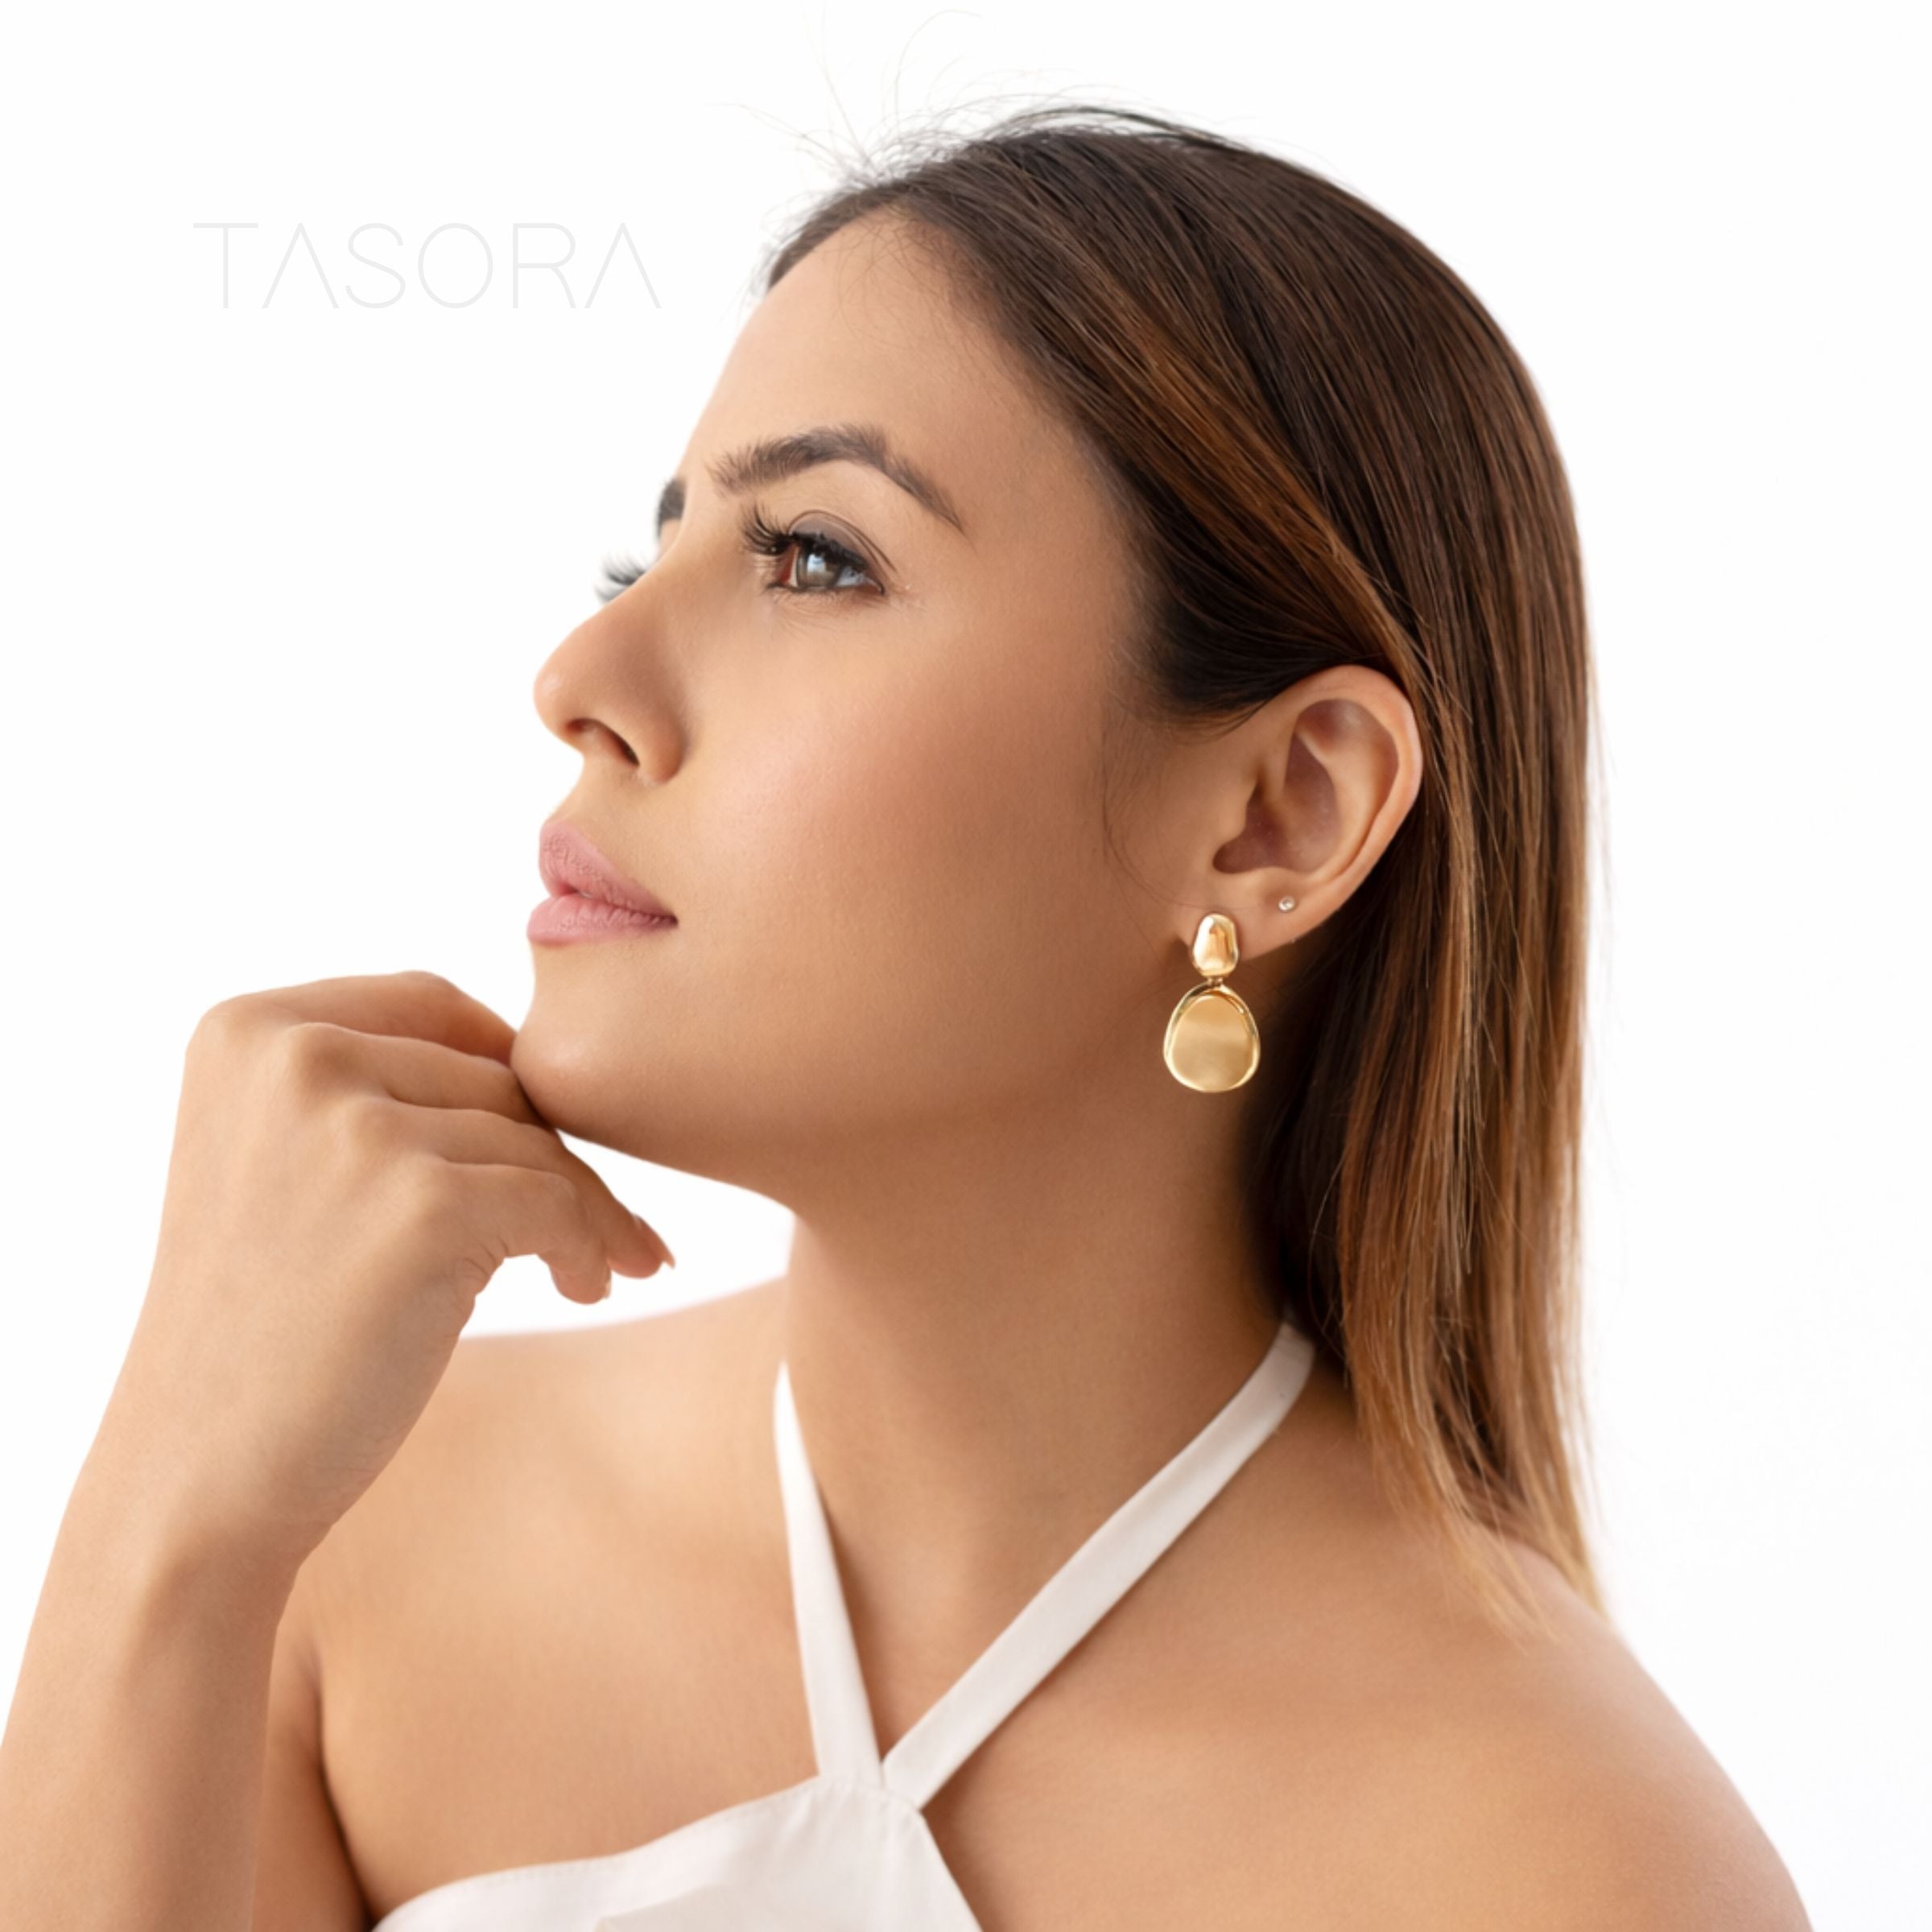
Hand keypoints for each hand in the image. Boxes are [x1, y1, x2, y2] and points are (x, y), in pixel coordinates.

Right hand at [96, 970, 671, 1574]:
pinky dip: (591, 1244)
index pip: (432, 1006)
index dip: (502, 1070)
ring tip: (589, 1269)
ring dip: (587, 1208)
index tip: (540, 1141)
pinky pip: (558, 1202)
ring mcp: (357, 1127)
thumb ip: (380, 1083)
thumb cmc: (266, 1322)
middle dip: (554, 1154)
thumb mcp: (285, 1158)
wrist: (200, 1473)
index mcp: (249, 1028)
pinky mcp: (422, 1206)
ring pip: (536, 1142)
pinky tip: (585, 1288)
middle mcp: (293, 1055)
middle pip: (495, 1076)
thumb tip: (556, 1052)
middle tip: (596, 1226)